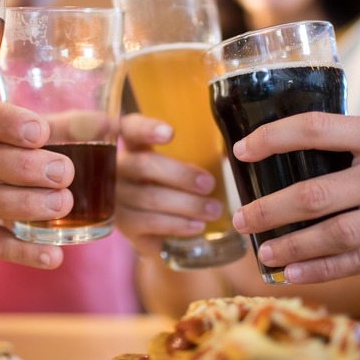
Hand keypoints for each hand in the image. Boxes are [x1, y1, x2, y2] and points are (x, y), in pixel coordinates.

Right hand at [0, 100, 75, 268]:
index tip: (41, 132)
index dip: (9, 124)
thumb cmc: (26, 148)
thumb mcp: (43, 132)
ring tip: (63, 203)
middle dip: (26, 168)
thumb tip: (104, 125)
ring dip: (25, 204)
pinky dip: (22, 252)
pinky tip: (53, 255)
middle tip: (64, 172)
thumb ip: (70, 126)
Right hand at [115, 113, 224, 259]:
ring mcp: (117, 199)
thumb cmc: (178, 188)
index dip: (147, 128)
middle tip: (210, 184)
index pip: (131, 128)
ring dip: (186, 204)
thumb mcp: (185, 165)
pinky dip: (176, 225)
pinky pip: (149, 223)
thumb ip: (202, 151)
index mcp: (134, 145)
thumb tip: (243, 144)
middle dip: (181, 174)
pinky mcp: (123, 226)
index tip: (172, 133)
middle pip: (144, 165)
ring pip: (149, 198)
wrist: (161, 231)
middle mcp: (118, 169)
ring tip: (215, 210)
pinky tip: (197, 226)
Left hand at [231, 112, 359, 282]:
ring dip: (292, 246)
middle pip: (317, 192)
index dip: (273, 138)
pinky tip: (295, 274)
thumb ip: (353, 144)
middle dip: (271, 208)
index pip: (315, 129)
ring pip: (336, 233)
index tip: (241, 151)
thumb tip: (291, 155)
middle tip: (241, 218)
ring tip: (262, 252)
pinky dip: (324, 269)